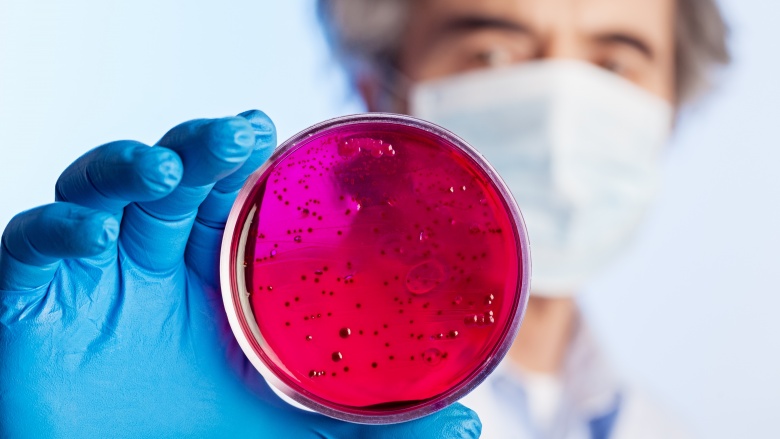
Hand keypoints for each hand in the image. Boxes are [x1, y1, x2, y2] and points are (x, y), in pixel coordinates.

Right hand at [0, 111, 480, 438]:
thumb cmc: (191, 437)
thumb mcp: (288, 430)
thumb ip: (369, 429)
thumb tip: (469, 423)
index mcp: (209, 272)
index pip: (226, 197)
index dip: (245, 163)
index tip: (274, 137)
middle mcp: (149, 257)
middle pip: (169, 176)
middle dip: (198, 148)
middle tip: (243, 134)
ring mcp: (89, 271)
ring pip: (97, 188)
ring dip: (125, 168)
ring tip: (164, 171)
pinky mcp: (29, 295)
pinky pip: (29, 243)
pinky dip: (53, 231)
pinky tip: (86, 238)